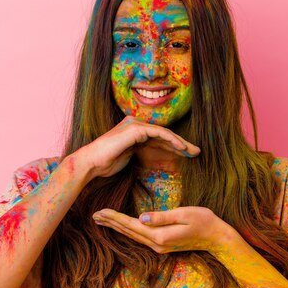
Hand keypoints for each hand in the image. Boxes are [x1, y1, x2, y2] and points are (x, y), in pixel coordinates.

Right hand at [78, 116, 200, 178]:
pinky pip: (158, 133)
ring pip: (164, 132)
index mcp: (134, 130)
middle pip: (164, 134)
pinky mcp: (135, 129)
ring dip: (181, 142)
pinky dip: (171, 140)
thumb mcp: (129, 157)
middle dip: (181, 144)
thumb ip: (140, 152)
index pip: (159, 137)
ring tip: (193, 152)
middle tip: (197, 152)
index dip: (174, 146)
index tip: (188, 155)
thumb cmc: (106, 163)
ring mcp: (135, 124)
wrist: (91, 163)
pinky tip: (182, 147)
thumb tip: (153, 157)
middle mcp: (135, 124)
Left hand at [92, 206, 232, 254]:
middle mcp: (156, 244)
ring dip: (117, 228)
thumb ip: (162, 217)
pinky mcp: (162, 245)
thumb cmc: (203, 221)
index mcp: (160, 235)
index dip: (115, 218)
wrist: (217, 238)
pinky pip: (139, 237)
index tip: (100, 211)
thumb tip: (141, 217)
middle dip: (111, 223)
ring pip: (132, 236)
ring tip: (103, 220)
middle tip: (94, 215)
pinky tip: (122, 227)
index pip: (131, 224)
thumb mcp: (184, 214)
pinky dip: (127, 231)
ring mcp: (159, 247)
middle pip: (128, 232)